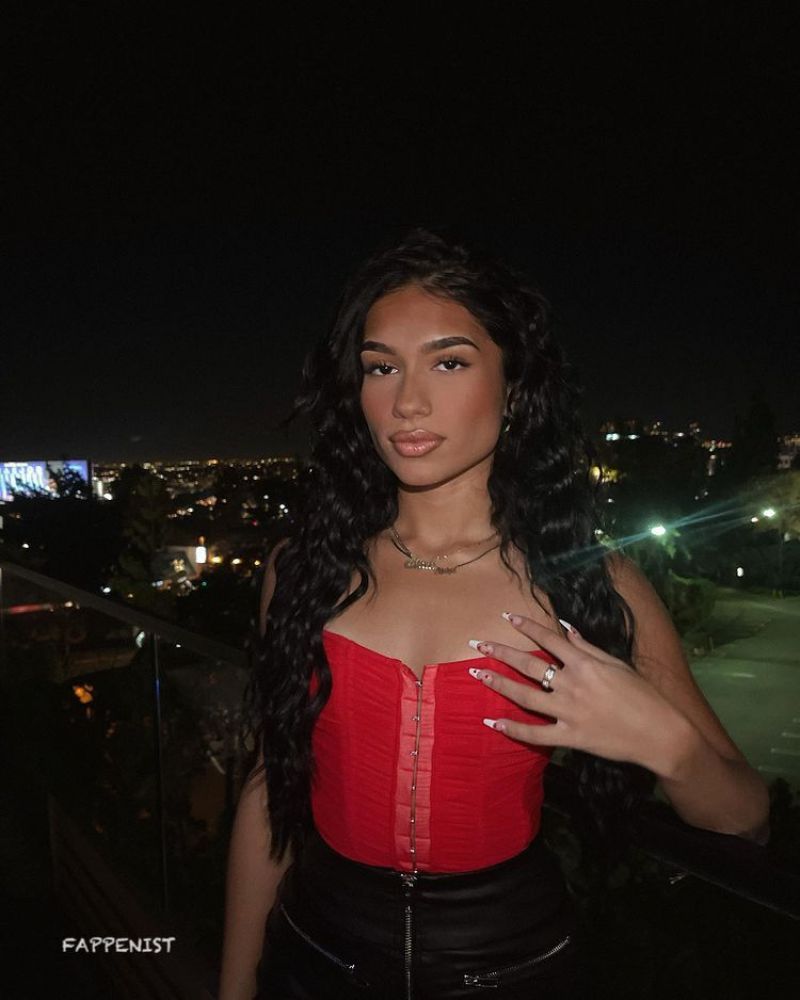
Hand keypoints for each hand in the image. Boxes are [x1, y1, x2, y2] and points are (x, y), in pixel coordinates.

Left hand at [468, 614, 688, 774]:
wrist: (660, 732)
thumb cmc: (642, 695)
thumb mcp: (616, 664)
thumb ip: (587, 646)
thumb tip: (566, 627)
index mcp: (584, 663)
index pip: (548, 639)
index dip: (526, 627)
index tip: (507, 618)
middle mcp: (572, 684)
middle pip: (528, 664)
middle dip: (500, 652)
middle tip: (477, 644)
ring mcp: (568, 711)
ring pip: (524, 696)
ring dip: (498, 684)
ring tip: (477, 674)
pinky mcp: (570, 736)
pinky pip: (535, 733)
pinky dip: (513, 728)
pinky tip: (492, 721)